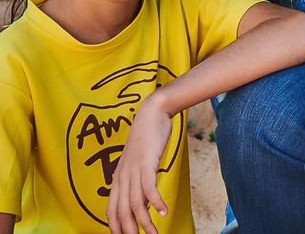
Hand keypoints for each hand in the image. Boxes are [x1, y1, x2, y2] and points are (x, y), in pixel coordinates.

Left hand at [107, 94, 172, 233]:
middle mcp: (122, 177)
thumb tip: (142, 199)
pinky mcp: (146, 163)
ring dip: (145, 222)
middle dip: (130, 231)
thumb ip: (137, 179)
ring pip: (135, 204)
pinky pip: (149, 188)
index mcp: (118, 178)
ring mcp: (133, 170)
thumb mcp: (138, 161)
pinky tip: (163, 211)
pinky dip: (155, 202)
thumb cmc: (147, 137)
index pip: (111, 210)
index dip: (115, 227)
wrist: (151, 113)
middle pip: (122, 212)